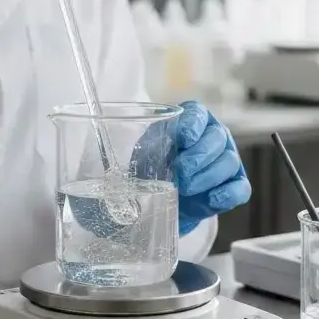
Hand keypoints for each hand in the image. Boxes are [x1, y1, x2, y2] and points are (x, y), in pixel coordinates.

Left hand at [70, 101, 249, 242]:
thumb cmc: (144, 174)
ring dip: (209, 176)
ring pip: (229, 162)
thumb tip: (77, 139)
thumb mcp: (128, 160)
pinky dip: (228, 194)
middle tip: (181, 174)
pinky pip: (241, 188)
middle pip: (217, 137)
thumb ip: (109, 154)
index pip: (197, 113)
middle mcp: (209, 137)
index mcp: (186, 122)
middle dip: (199, 157)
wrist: (160, 205)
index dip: (192, 124)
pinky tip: (211, 200)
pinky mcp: (232, 186)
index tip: (182, 136)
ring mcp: (224, 161)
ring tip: (187, 189)